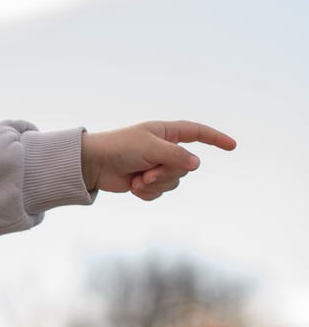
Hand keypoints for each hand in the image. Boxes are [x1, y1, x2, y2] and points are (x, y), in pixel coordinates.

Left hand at [80, 121, 235, 198]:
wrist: (94, 165)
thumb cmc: (120, 148)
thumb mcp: (151, 147)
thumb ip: (176, 155)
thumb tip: (196, 164)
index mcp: (167, 132)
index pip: (198, 133)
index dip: (216, 139)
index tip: (232, 146)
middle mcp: (165, 149)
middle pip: (185, 166)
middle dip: (167, 173)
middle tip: (148, 172)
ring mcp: (157, 166)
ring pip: (174, 182)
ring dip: (156, 184)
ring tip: (138, 179)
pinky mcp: (147, 183)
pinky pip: (159, 193)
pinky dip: (147, 193)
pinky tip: (133, 186)